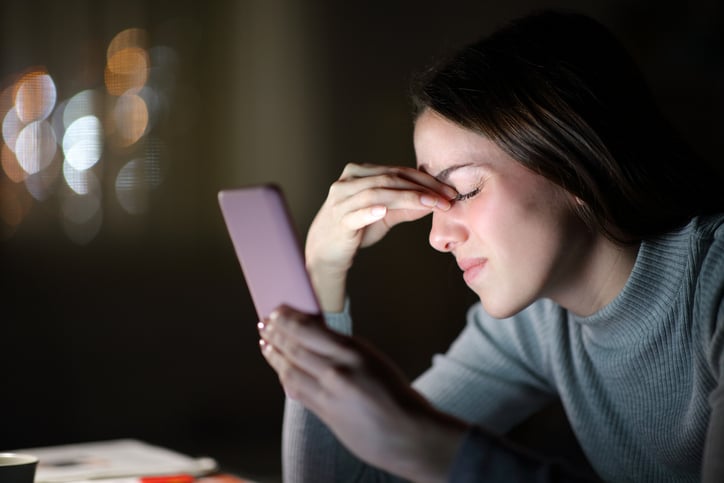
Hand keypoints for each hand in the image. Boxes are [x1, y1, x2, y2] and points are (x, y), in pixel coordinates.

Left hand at [258, 305, 466, 481]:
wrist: (408, 433)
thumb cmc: (396, 395)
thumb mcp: (373, 360)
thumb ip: (345, 350)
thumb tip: (317, 337)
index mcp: (353, 352)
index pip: (309, 330)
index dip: (287, 320)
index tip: (277, 311)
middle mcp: (337, 371)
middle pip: (294, 348)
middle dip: (275, 334)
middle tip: (264, 323)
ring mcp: (329, 394)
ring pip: (290, 370)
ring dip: (274, 355)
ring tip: (265, 343)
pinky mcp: (325, 414)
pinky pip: (297, 391)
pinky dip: (285, 377)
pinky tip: (281, 370)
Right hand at [306, 163, 456, 310]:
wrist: (326, 251)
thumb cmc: (356, 229)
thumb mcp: (385, 215)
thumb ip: (407, 206)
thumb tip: (437, 202)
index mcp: (359, 173)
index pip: (398, 171)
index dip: (425, 180)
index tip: (448, 191)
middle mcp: (348, 181)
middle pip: (390, 179)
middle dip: (422, 188)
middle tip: (445, 199)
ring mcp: (341, 200)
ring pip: (377, 193)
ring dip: (407, 198)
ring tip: (429, 204)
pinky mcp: (338, 220)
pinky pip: (355, 213)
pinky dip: (369, 211)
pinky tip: (383, 210)